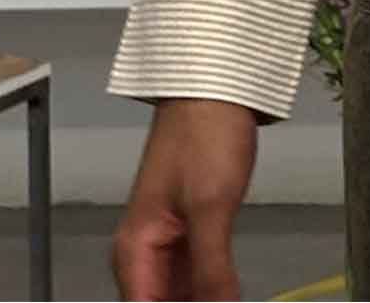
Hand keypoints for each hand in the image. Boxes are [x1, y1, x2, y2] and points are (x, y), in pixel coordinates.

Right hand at [111, 98, 258, 300]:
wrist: (216, 88)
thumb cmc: (205, 138)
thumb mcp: (211, 209)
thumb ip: (212, 274)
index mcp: (134, 254)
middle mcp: (143, 258)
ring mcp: (166, 248)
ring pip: (181, 299)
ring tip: (234, 300)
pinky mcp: (189, 237)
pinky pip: (195, 281)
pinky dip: (213, 294)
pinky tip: (233, 298)